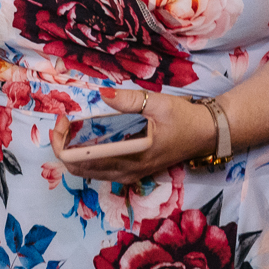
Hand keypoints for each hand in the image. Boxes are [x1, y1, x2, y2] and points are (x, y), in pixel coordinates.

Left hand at [49, 88, 215, 183]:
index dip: (64, 142)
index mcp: (131, 156)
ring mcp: (129, 175)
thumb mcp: (157, 103)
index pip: (85, 160)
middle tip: (63, 122)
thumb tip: (102, 94)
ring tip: (71, 128)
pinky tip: (86, 139)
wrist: (205, 133)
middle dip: (64, 146)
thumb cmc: (183, 118)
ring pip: (88, 172)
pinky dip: (86, 157)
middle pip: (80, 169)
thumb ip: (128, 100)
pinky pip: (100, 171)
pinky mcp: (132, 172)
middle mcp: (127, 171)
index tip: (63, 120)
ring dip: (74, 152)